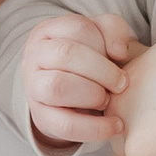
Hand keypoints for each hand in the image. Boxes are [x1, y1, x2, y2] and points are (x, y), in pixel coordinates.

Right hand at [22, 11, 142, 147]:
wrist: (67, 96)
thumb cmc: (87, 60)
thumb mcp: (100, 37)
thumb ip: (113, 30)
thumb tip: (118, 51)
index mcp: (49, 31)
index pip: (78, 27)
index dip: (104, 42)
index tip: (121, 57)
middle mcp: (35, 56)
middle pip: (66, 54)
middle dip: (102, 70)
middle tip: (121, 83)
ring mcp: (34, 87)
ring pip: (58, 86)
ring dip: (93, 94)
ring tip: (108, 100)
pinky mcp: (41, 118)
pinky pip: (65, 125)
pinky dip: (94, 127)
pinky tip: (114, 125)